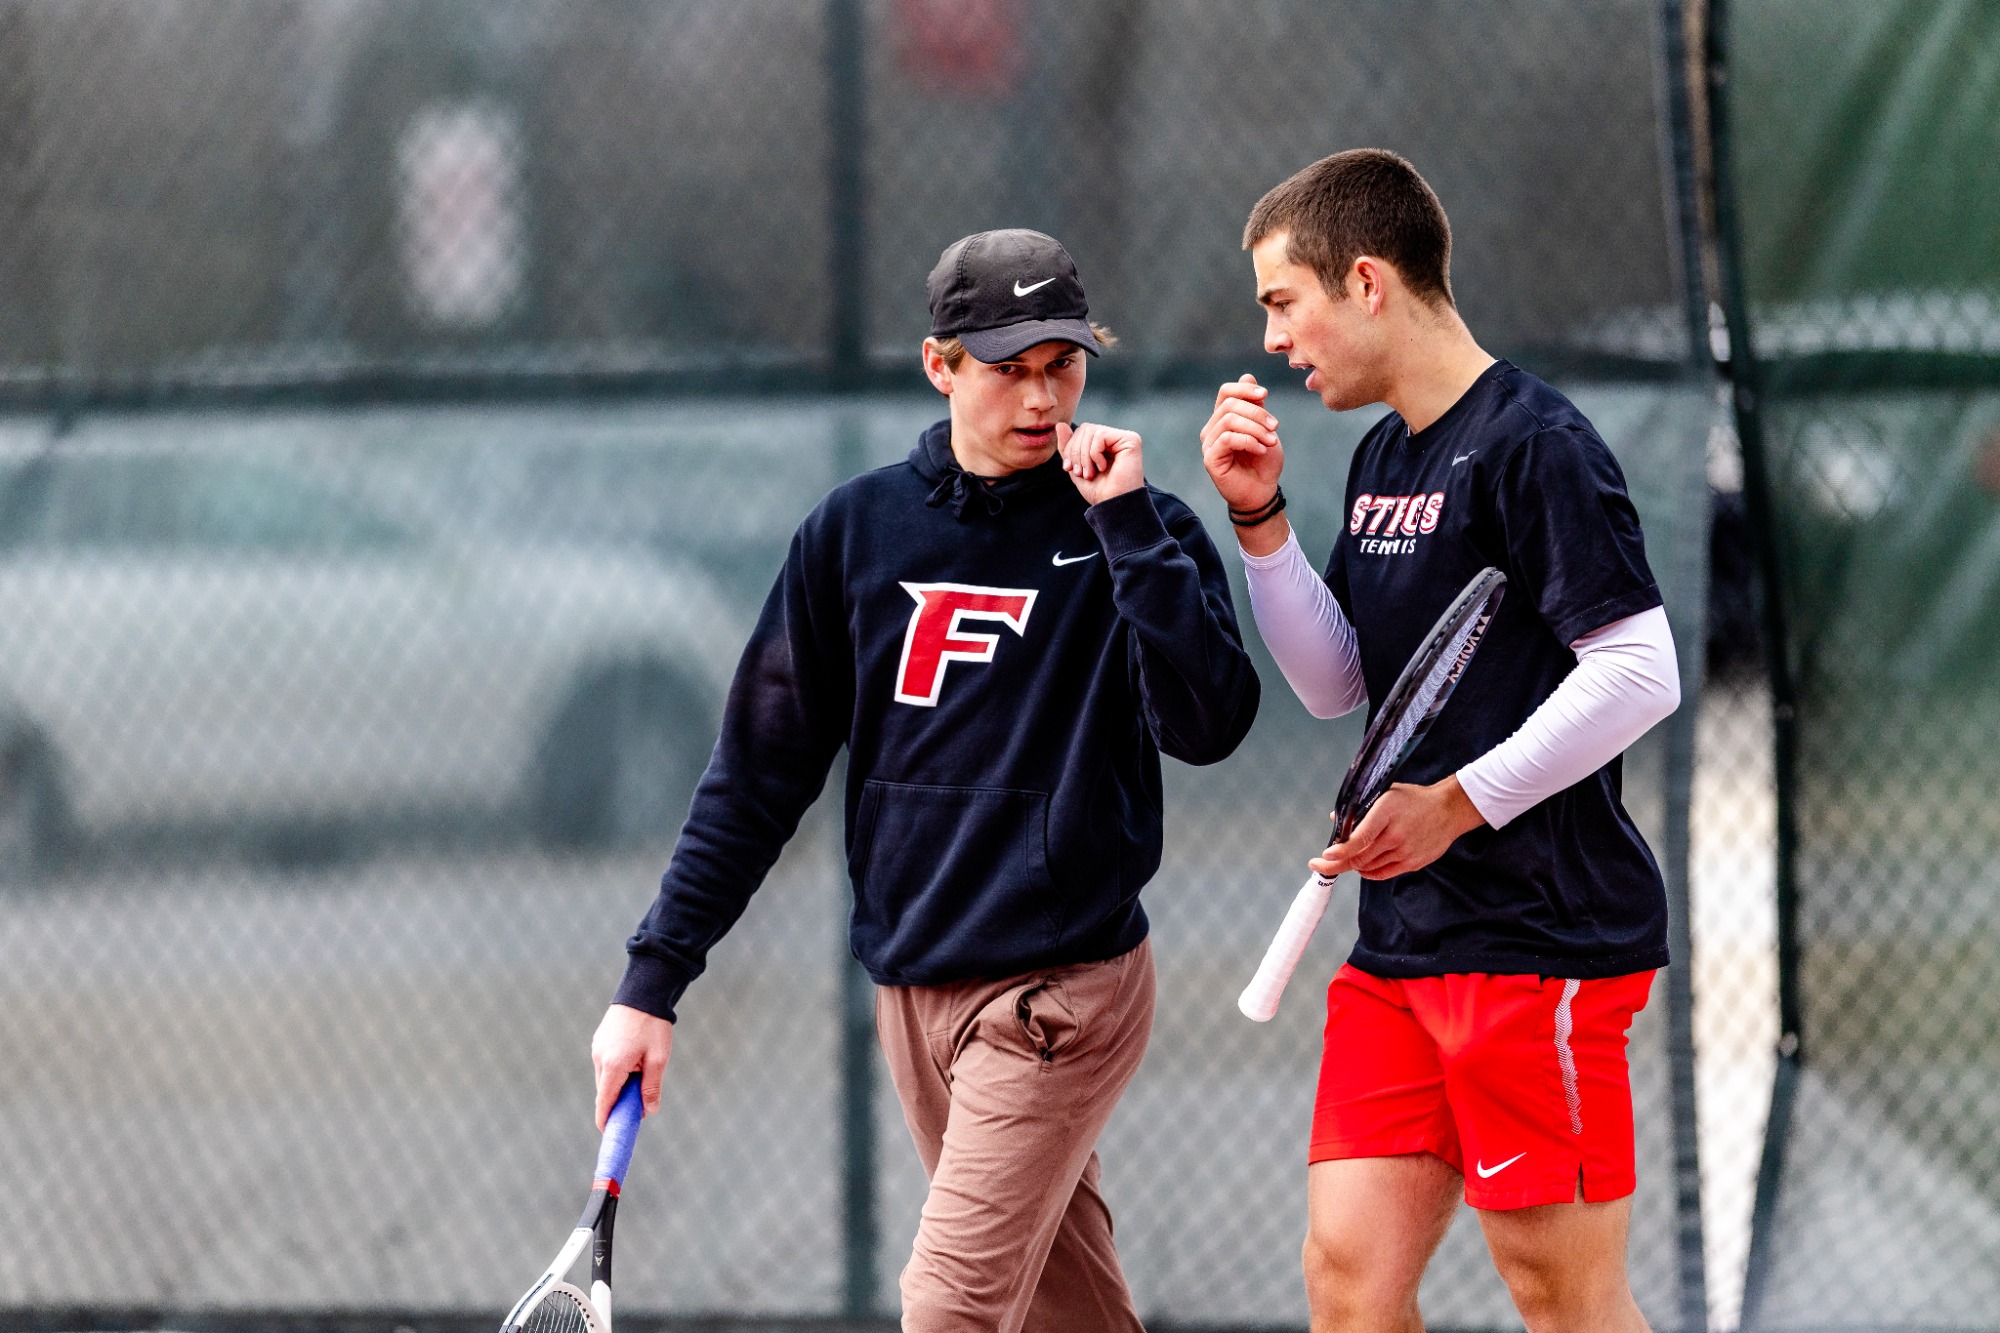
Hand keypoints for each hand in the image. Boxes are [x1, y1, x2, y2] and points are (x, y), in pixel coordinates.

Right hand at [591, 1003, 672, 1128]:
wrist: (644, 991)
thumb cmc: (653, 1025)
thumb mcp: (658, 1058)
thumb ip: (651, 1087)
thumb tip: (648, 1111)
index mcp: (613, 1066)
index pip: (603, 1103)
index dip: (605, 1121)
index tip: (610, 1134)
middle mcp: (600, 1058)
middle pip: (604, 1092)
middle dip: (617, 1104)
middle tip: (637, 1109)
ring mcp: (597, 1048)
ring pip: (605, 1078)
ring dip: (618, 1086)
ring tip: (640, 1083)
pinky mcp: (600, 1041)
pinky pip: (605, 1065)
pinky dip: (616, 1073)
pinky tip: (633, 1067)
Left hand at [1058, 421, 1144, 503]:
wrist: (1113, 505)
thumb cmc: (1098, 491)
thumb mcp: (1076, 467)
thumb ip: (1068, 447)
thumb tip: (1059, 424)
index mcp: (1105, 444)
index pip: (1081, 431)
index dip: (1071, 448)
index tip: (1070, 469)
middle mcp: (1116, 438)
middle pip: (1085, 429)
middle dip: (1076, 452)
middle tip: (1081, 473)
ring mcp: (1125, 438)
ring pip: (1091, 431)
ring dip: (1085, 456)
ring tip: (1090, 473)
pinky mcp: (1131, 440)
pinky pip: (1100, 435)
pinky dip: (1094, 454)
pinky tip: (1103, 467)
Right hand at [1200, 375, 1286, 541]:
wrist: (1262, 491)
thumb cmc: (1263, 462)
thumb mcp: (1265, 428)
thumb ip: (1256, 406)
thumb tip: (1247, 375)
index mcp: (1223, 418)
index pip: (1226, 392)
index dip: (1245, 388)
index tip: (1265, 394)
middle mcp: (1212, 429)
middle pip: (1229, 405)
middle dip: (1257, 413)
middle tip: (1276, 426)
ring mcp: (1209, 444)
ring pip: (1229, 420)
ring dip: (1255, 428)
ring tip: (1271, 440)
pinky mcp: (1210, 459)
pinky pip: (1227, 438)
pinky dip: (1248, 440)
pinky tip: (1261, 449)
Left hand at [1310, 775, 1485, 879]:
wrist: (1449, 810)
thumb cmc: (1414, 799)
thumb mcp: (1386, 793)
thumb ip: (1360, 807)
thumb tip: (1335, 818)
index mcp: (1386, 811)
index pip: (1359, 838)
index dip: (1340, 851)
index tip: (1325, 855)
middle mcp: (1395, 834)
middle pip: (1360, 857)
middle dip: (1336, 863)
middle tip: (1319, 863)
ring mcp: (1405, 851)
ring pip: (1368, 867)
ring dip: (1352, 864)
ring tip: (1342, 859)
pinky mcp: (1412, 863)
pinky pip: (1382, 874)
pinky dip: (1367, 871)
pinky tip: (1360, 865)